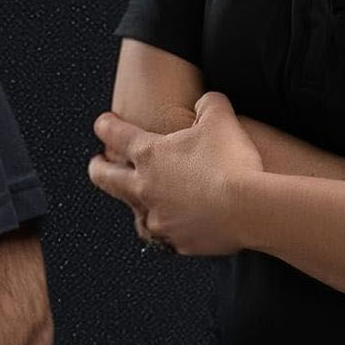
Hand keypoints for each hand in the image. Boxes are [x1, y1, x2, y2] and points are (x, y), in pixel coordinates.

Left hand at [88, 92, 260, 255]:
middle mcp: (145, 187)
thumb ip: (209, 104)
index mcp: (150, 154)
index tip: (102, 123)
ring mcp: (160, 218)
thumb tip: (207, 102)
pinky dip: (168, 229)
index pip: (116, 135)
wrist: (249, 209)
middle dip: (98, 168)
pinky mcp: (179, 242)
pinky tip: (175, 226)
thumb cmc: (231, 161)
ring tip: (134, 200)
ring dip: (133, 204)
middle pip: (107, 178)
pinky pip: (166, 237)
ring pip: (134, 213)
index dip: (106, 126)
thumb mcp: (221, 118)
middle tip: (96, 164)